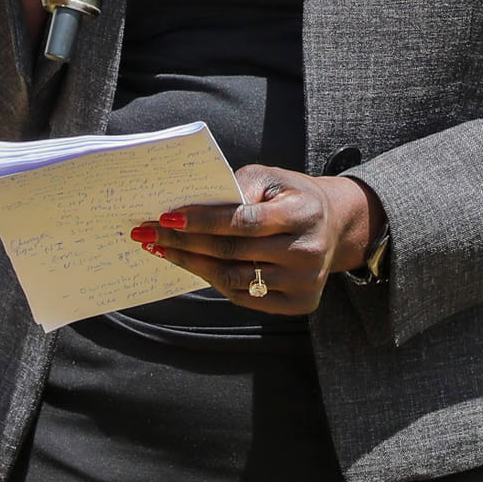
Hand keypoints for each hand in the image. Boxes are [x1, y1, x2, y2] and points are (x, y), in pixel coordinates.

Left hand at [134, 168, 385, 316]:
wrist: (332, 226)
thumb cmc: (290, 196)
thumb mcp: (271, 177)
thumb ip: (238, 186)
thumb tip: (193, 204)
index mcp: (304, 214)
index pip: (242, 221)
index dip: (202, 220)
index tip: (166, 216)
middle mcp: (308, 252)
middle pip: (233, 252)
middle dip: (185, 242)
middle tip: (150, 233)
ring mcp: (305, 282)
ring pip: (234, 279)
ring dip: (191, 264)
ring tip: (163, 249)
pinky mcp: (300, 304)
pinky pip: (245, 297)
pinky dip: (214, 281)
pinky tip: (192, 265)